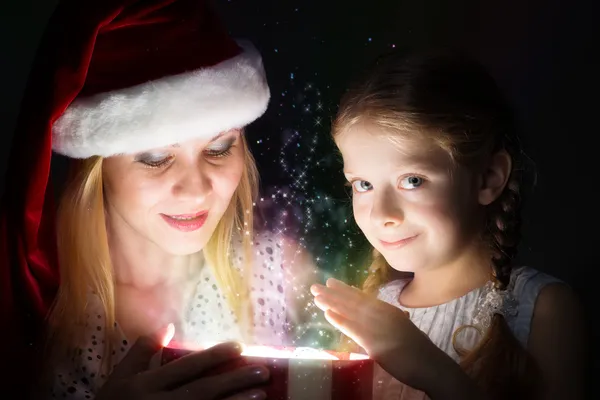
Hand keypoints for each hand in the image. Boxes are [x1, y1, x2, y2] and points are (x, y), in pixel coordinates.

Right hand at [97, 331, 268, 399]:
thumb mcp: (120, 377)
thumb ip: (141, 350)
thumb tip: (167, 325)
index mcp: (146, 385)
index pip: (186, 367)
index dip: (213, 357)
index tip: (239, 347)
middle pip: (203, 391)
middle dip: (234, 380)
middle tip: (262, 371)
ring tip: (260, 394)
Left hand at [310, 278, 454, 392]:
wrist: (431, 365)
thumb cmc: (419, 350)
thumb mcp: (403, 328)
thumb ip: (391, 321)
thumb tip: (385, 316)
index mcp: (388, 311)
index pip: (363, 298)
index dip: (345, 290)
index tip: (331, 283)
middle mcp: (382, 315)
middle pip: (354, 301)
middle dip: (333, 294)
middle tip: (315, 286)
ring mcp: (379, 328)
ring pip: (351, 312)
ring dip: (332, 303)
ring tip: (316, 296)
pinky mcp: (376, 343)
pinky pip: (354, 330)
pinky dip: (340, 321)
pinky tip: (328, 314)